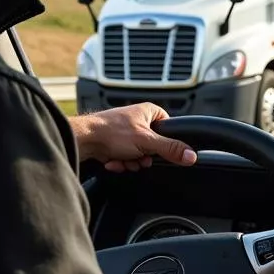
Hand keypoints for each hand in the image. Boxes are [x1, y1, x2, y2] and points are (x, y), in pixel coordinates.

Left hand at [70, 103, 196, 171]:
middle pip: (153, 146)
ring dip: (131, 162)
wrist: (82, 140)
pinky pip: (125, 157)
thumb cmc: (111, 132)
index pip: (169, 128)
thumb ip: (170, 149)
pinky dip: (120, 162)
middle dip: (143, 157)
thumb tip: (192, 156)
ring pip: (138, 154)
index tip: (157, 150)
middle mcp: (137, 119)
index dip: (164, 143)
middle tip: (136, 156)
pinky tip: (112, 160)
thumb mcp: (147, 142)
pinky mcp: (114, 143)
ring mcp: (125, 131)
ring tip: (121, 158)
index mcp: (149, 111)